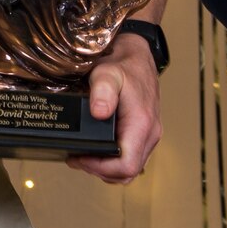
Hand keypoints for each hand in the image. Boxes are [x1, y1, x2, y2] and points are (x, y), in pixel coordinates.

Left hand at [67, 34, 161, 183]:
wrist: (137, 55)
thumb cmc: (123, 64)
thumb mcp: (108, 72)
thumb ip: (103, 91)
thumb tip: (98, 112)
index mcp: (142, 124)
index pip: (126, 165)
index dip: (101, 168)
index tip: (81, 157)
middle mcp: (150, 134)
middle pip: (127, 173)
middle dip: (100, 170)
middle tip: (76, 158)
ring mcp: (149, 135)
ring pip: (130, 169)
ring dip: (106, 169)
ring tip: (83, 156)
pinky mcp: (144, 133)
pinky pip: (131, 157)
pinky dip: (113, 161)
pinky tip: (96, 151)